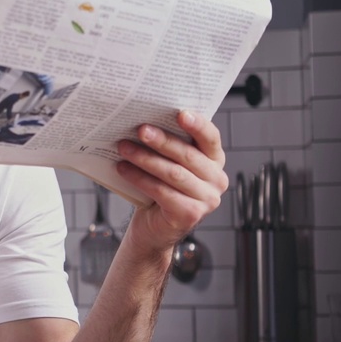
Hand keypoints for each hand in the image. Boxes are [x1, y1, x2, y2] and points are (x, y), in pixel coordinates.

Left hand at [115, 110, 227, 255]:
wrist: (154, 228)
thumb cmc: (160, 189)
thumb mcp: (169, 163)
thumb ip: (169, 145)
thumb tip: (145, 119)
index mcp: (215, 161)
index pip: (211, 138)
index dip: (198, 125)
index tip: (180, 113)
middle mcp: (217, 180)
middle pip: (188, 155)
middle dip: (162, 140)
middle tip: (139, 129)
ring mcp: (207, 200)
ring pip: (173, 173)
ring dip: (145, 158)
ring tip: (123, 147)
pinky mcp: (190, 215)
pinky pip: (162, 191)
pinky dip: (139, 178)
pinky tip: (123, 169)